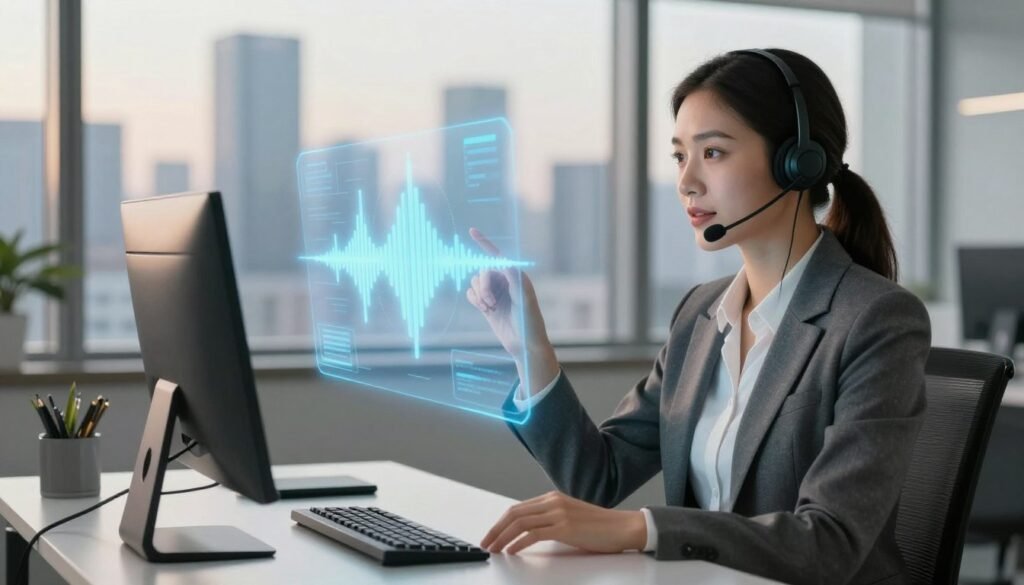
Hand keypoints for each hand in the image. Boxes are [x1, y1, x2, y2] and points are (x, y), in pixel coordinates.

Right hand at [465, 228, 557, 392]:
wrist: (525, 344)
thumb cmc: (530, 323)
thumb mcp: (525, 301)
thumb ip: (515, 282)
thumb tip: (506, 262)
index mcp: (515, 276)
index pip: (498, 256)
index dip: (484, 243)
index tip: (472, 231)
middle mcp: (504, 281)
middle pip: (482, 272)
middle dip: (483, 286)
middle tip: (491, 303)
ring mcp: (494, 292)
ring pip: (475, 282)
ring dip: (479, 295)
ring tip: (490, 309)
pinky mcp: (486, 303)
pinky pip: (471, 294)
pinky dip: (474, 300)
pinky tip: (485, 310)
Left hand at [480, 491, 646, 554]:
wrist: (623, 527)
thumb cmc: (599, 527)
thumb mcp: (570, 518)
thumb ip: (550, 520)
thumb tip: (528, 533)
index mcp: (552, 498)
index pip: (518, 508)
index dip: (501, 522)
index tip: (491, 535)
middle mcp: (553, 502)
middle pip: (514, 513)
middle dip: (496, 529)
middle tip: (485, 543)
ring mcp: (559, 513)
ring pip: (520, 523)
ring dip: (502, 537)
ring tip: (494, 549)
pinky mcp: (565, 527)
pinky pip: (534, 534)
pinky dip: (518, 543)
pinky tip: (511, 551)